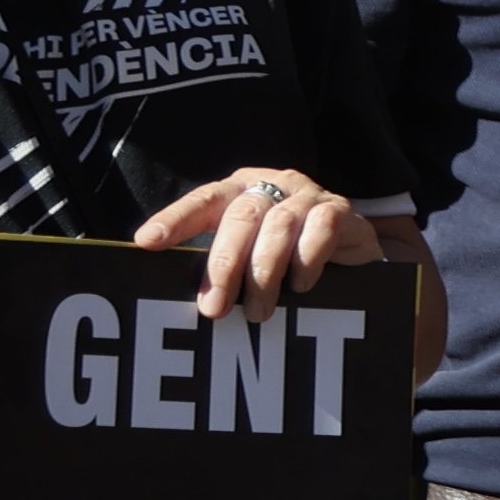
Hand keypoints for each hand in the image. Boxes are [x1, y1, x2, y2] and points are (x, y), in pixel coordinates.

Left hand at [132, 168, 361, 318]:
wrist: (351, 243)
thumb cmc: (286, 253)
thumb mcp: (250, 254)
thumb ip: (223, 266)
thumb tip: (186, 301)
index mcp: (239, 192)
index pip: (204, 200)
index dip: (176, 219)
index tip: (147, 242)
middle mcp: (272, 185)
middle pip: (243, 215)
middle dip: (225, 264)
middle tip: (213, 309)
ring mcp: (308, 195)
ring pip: (280, 225)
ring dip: (265, 273)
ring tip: (257, 314)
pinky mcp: (340, 210)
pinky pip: (322, 229)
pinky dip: (307, 260)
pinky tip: (300, 286)